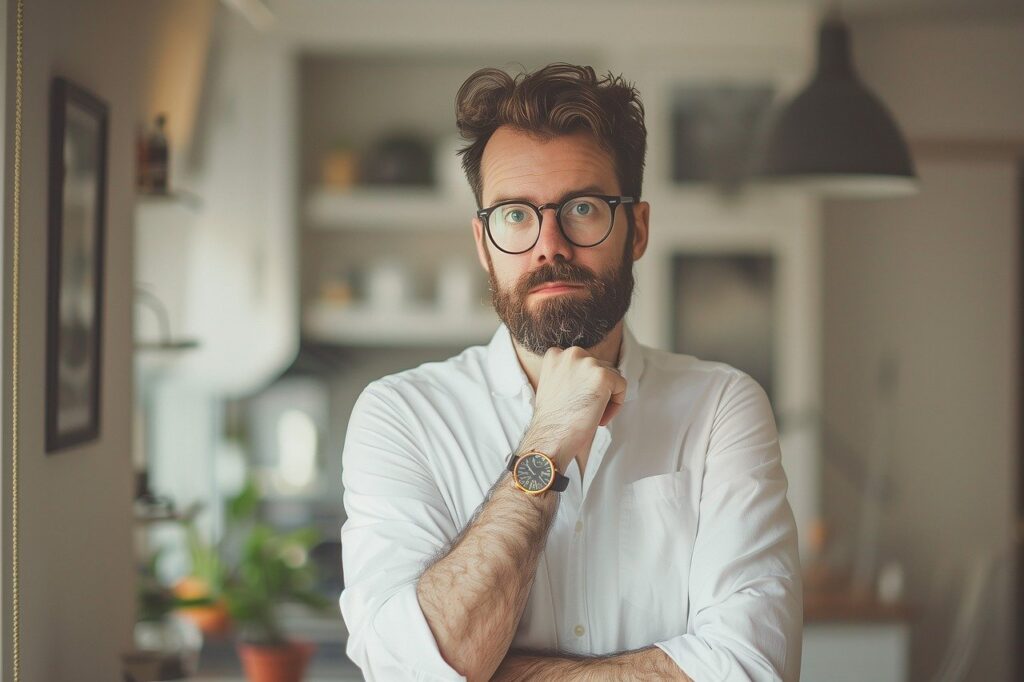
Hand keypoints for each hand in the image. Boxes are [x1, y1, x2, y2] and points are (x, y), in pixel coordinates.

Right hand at [521, 346, 626, 471]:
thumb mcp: (553, 385)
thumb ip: (568, 374)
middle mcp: (572, 353)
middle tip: (586, 411)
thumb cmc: (552, 419)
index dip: (585, 385)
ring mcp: (588, 363)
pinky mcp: (603, 375)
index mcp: (556, 354)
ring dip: (607, 397)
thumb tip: (589, 377)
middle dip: (597, 390)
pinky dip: (616, 405)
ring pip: (612, 377)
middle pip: (600, 367)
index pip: (584, 363)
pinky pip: (621, 386)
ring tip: (593, 415)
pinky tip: (600, 418)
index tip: (578, 402)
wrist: (550, 437)